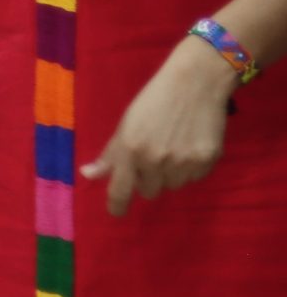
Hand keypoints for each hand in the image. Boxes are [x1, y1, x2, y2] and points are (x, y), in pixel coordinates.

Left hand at [82, 38, 237, 215]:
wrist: (195, 83)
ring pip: (173, 185)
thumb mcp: (126, 123)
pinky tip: (189, 145)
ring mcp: (183, 162)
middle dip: (147, 179)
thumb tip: (89, 175)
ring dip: (169, 174)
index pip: (121, 190)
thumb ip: (111, 154)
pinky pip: (194, 177)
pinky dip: (190, 168)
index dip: (117, 204)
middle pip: (149, 191)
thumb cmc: (154, 99)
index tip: (116, 213)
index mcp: (131, 149)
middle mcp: (156, 160)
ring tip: (171, 147)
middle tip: (151, 157)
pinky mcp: (207, 161)